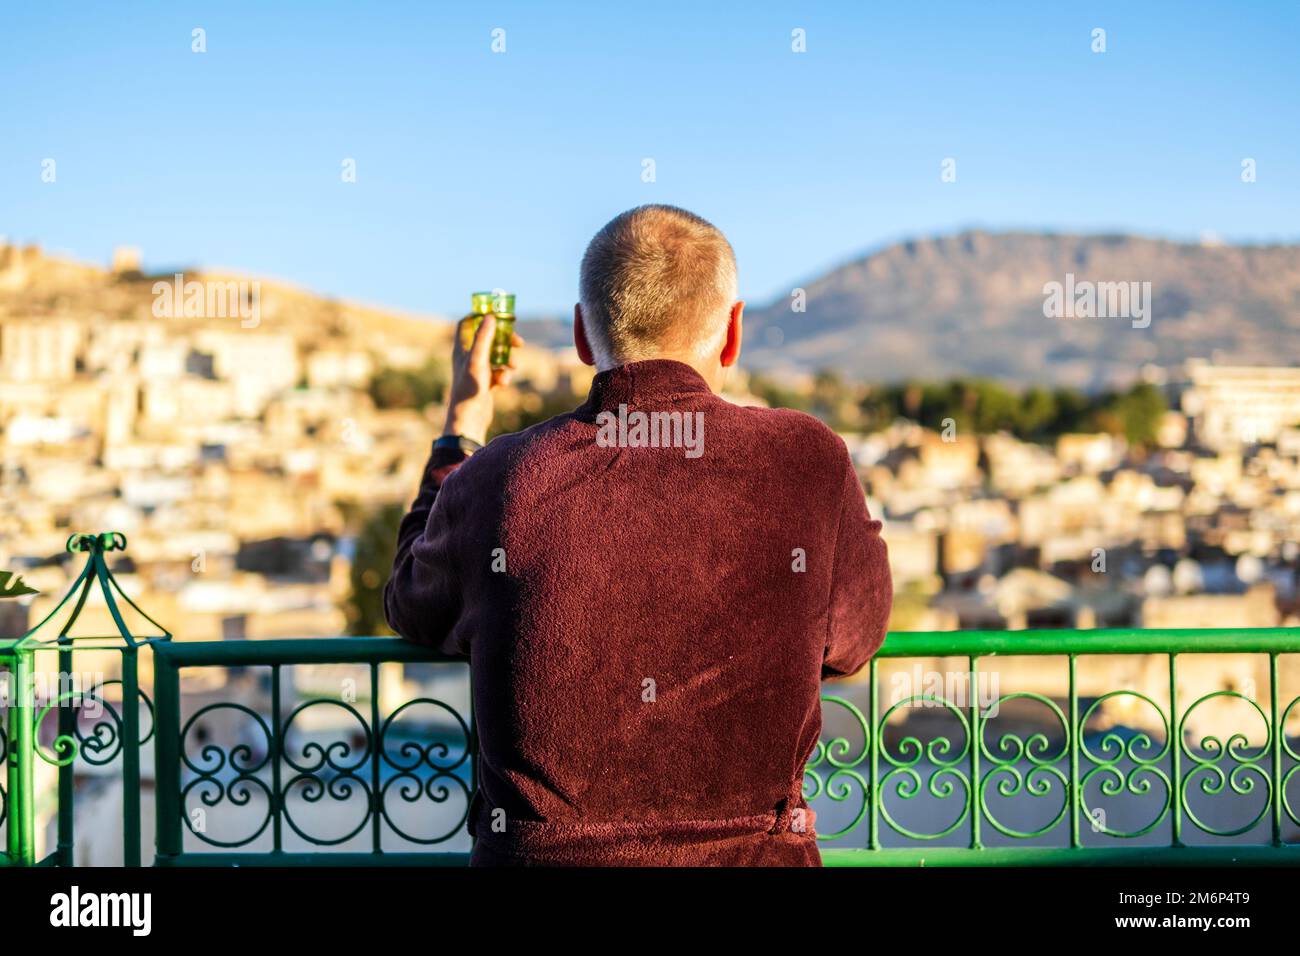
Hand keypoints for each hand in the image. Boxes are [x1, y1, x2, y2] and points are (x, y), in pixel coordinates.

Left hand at [442, 313, 523, 445]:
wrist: (469, 418)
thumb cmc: (469, 388)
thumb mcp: (478, 360)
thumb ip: (484, 337)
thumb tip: (490, 316)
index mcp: (462, 348)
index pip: (466, 324)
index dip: (479, 316)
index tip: (495, 314)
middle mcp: (468, 357)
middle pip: (488, 339)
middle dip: (504, 340)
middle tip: (518, 342)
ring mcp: (477, 369)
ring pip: (497, 356)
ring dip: (507, 360)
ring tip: (511, 368)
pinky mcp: (486, 382)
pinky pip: (499, 372)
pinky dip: (504, 375)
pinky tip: (503, 384)